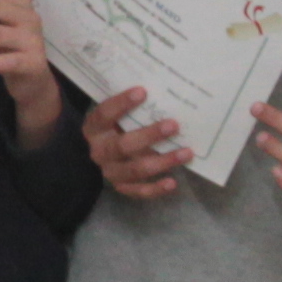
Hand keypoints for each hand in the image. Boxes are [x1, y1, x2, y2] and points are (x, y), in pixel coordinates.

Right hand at [81, 82, 191, 200]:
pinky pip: (138, 191)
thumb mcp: (112, 115)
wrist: (97, 155)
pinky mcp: (122, 187)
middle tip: (174, 124)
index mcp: (94, 128)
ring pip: (135, 169)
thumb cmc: (113, 127)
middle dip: (150, 135)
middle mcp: (99, 152)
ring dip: (162, 161)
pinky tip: (173, 182)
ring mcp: (111, 171)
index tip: (143, 91)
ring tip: (187, 153)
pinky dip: (156, 189)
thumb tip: (158, 90)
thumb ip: (128, 106)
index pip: (104, 115)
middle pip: (123, 146)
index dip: (121, 104)